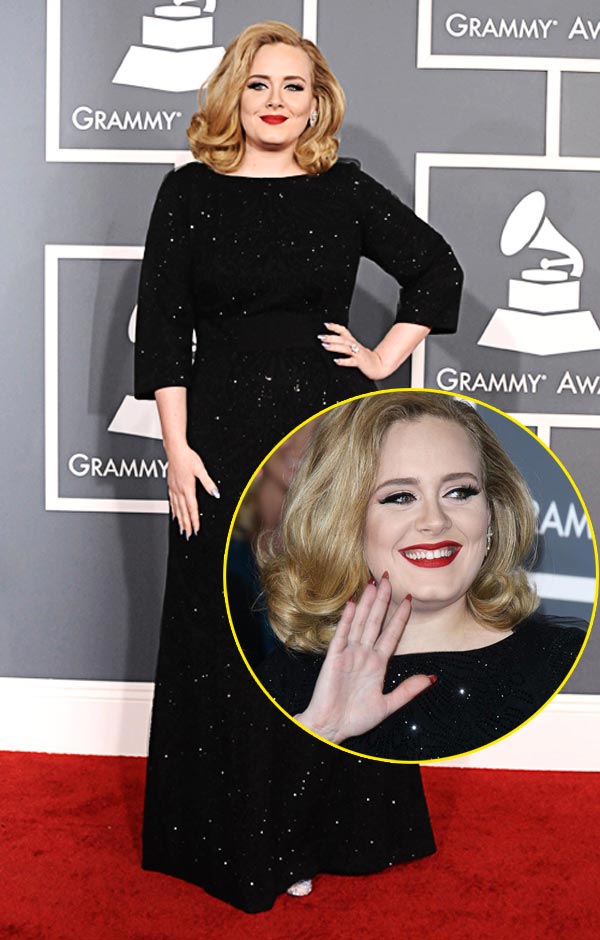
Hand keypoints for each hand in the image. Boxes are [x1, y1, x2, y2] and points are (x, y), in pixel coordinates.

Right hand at [165, 441, 219, 536]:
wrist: (175, 450)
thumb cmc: (187, 457)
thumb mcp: (201, 470)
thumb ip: (208, 483)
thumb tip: (216, 493)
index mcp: (187, 488)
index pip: (192, 508)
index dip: (194, 520)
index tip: (196, 529)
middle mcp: (179, 490)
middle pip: (183, 511)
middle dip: (186, 524)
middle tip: (188, 535)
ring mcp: (173, 488)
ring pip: (176, 508)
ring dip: (179, 520)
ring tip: (181, 529)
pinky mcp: (170, 485)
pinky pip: (171, 501)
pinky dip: (173, 510)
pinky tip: (174, 514)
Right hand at [294, 576, 434, 743]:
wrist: (331, 728)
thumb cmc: (356, 718)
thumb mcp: (388, 705)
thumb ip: (409, 690)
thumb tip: (432, 679)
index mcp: (377, 664)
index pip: (391, 634)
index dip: (400, 617)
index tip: (409, 599)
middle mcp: (364, 654)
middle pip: (376, 621)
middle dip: (383, 600)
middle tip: (389, 578)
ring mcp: (349, 654)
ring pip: (360, 623)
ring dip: (367, 603)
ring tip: (373, 583)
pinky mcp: (334, 658)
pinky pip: (342, 635)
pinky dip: (347, 619)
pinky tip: (353, 604)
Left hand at [318, 322, 388, 380]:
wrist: (378, 366)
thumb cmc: (364, 358)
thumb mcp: (355, 348)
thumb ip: (344, 344)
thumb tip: (329, 342)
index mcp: (353, 342)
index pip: (344, 331)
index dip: (335, 327)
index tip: (326, 325)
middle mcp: (355, 346)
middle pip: (343, 339)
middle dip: (332, 337)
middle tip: (321, 337)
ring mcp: (357, 354)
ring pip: (345, 348)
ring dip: (335, 346)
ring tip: (325, 346)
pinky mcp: (360, 362)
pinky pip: (351, 361)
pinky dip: (343, 361)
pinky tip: (336, 361)